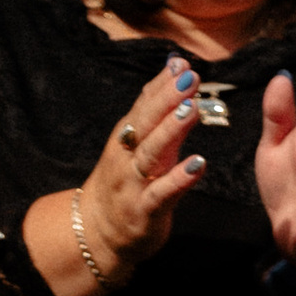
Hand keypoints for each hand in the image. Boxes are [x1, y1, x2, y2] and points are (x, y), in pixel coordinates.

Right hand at [35, 57, 210, 295]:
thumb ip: (156, 107)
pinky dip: (178, 179)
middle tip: (190, 79)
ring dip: (171, 132)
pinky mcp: (144, 211)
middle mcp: (126, 156)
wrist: (97, 232)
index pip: (143, 105)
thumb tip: (175, 65)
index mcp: (126, 137)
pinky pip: (162, 194)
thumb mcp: (135, 142)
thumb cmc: (125, 181)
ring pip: (151, 154)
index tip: (182, 63)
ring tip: (192, 111)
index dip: (162, 84)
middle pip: (145, 123)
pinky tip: (198, 165)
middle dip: (167, 100)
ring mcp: (133, 184)